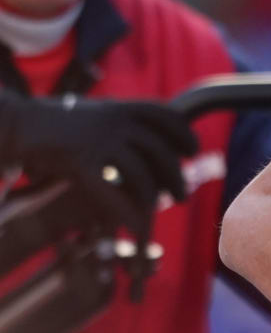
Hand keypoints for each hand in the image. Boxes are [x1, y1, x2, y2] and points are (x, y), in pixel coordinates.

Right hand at [0, 93, 197, 240]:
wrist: (14, 122)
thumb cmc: (53, 123)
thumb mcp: (95, 114)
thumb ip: (122, 124)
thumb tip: (151, 144)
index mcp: (121, 106)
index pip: (167, 116)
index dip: (184, 134)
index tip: (192, 150)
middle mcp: (115, 121)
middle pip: (161, 151)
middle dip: (176, 175)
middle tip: (182, 195)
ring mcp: (98, 141)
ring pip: (141, 174)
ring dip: (156, 196)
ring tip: (163, 209)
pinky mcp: (79, 162)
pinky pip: (112, 192)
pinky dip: (127, 212)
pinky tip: (136, 225)